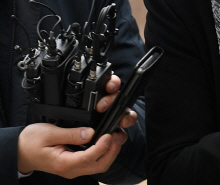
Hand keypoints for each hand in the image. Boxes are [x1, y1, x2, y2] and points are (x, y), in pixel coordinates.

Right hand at [16, 74, 138, 176]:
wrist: (20, 151)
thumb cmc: (31, 142)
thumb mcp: (49, 133)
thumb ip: (70, 134)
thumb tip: (90, 133)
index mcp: (63, 163)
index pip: (88, 158)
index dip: (102, 147)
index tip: (108, 134)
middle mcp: (71, 169)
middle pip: (99, 166)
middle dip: (112, 151)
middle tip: (117, 135)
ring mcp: (74, 168)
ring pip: (99, 165)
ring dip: (110, 152)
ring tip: (115, 136)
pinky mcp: (76, 164)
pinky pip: (94, 162)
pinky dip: (104, 152)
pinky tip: (107, 140)